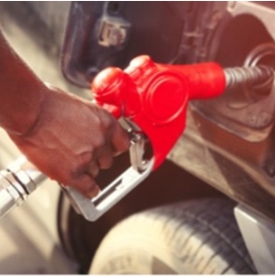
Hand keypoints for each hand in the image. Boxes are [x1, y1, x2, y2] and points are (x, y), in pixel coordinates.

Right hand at [9, 87, 129, 197]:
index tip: (112, 151)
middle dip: (97, 158)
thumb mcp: (82, 107)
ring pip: (95, 172)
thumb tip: (97, 131)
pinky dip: (89, 191)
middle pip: (108, 160)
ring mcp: (88, 158)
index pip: (123, 144)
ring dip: (85, 169)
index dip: (115, 148)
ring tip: (69, 159)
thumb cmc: (50, 104)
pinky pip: (88, 188)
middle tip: (83, 152)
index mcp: (106, 123)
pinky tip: (88, 190)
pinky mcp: (72, 173)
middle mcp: (101, 141)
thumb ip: (94, 123)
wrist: (30, 111)